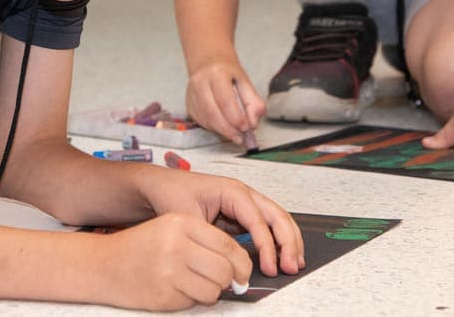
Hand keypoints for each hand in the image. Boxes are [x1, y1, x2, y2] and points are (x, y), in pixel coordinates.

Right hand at [99, 213, 250, 309]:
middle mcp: (176, 245)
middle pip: (225, 269)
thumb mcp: (171, 228)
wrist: (103, 265)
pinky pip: (195, 302)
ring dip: (213, 292)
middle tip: (227, 282)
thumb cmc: (140, 247)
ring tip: (198, 285)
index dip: (242, 261)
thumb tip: (238, 266)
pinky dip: (194, 299)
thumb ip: (204, 242)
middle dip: (230, 280)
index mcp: (181, 223)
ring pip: (214, 290)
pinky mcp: (164, 295)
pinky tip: (179, 290)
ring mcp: (169, 271)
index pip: (227, 245)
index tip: (244, 271)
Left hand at [143, 171, 303, 279]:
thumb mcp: (187, 217)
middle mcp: (244, 195)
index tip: (270, 266)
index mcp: (233, 191)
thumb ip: (209, 238)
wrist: (158, 186)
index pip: (258, 220)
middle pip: (277, 216)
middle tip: (292, 266)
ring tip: (295, 263)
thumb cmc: (171, 193)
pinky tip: (281, 257)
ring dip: (288, 241)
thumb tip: (227, 261)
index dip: (268, 245)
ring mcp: (244, 204)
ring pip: (276, 220)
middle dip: (288, 242)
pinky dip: (277, 241)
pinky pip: (266, 227)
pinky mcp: (240, 215)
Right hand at [185, 61, 264, 144]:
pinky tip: (223, 128)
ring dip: (221, 131)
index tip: (245, 128)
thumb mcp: (246, 83)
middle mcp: (200, 82)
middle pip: (212, 111)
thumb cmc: (229, 74)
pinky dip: (213, 128)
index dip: (235, 117)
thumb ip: (254, 103)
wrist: (209, 63)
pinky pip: (200, 121)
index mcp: (217, 73)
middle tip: (240, 137)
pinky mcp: (188, 103)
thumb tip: (252, 124)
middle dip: (227, 129)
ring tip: (234, 135)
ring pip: (205, 119)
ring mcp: (191, 93)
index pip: (225, 99)